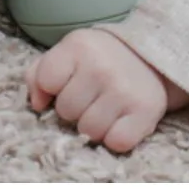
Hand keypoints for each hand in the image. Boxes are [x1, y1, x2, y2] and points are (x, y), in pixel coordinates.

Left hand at [26, 27, 188, 152]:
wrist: (151, 56)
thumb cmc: (100, 59)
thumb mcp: (69, 52)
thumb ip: (40, 73)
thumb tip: (37, 104)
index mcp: (79, 46)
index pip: (47, 80)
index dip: (53, 87)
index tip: (68, 82)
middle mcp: (101, 67)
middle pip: (66, 111)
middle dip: (75, 108)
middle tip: (91, 96)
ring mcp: (124, 90)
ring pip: (89, 131)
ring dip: (95, 126)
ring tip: (106, 108)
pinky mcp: (145, 112)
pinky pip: (116, 143)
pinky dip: (117, 137)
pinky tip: (121, 120)